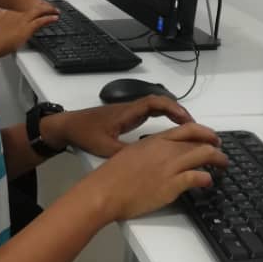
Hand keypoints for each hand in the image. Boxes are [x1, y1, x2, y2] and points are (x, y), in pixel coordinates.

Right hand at [0, 2, 58, 58]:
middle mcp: (16, 11)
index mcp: (8, 8)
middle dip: (43, 3)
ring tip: (56, 11)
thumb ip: (1, 16)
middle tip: (50, 6)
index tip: (37, 0)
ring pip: (39, 9)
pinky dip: (49, 18)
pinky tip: (55, 18)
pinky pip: (41, 21)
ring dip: (49, 9)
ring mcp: (22, 19)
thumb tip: (2, 14)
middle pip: (33, 2)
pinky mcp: (26, 28)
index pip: (24, 0)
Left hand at [41, 95, 193, 157]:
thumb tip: (149, 158)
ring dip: (172, 114)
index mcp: (127, 112)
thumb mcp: (106, 147)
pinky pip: (150, 113)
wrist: (67, 126)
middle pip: (160, 103)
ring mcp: (128, 113)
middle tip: (196, 127)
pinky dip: (163, 118)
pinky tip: (168, 132)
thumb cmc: (85, 133)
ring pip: (156, 107)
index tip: (187, 120)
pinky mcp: (125, 118)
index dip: (173, 109)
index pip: (155, 103)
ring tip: (189, 130)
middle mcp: (130, 109)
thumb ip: (127, 152)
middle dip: (179, 112)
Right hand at [81, 123, 227, 221]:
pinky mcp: (172, 185)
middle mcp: (166, 150)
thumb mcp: (132, 154)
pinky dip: (206, 178)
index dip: (204, 132)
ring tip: (222, 166)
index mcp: (155, 140)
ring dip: (218, 160)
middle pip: (200, 141)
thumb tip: (159, 156)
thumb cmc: (113, 175)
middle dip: (215, 146)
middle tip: (221, 152)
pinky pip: (197, 177)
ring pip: (203, 155)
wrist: (105, 191)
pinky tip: (208, 182)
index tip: (211, 137)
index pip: (188, 129)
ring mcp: (170, 167)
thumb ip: (149, 151)